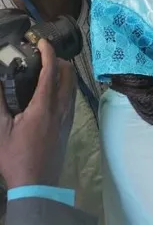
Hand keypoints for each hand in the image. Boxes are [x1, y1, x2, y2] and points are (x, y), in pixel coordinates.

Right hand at [0, 40, 76, 188]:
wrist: (37, 183)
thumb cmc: (16, 157)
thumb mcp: (1, 130)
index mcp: (44, 106)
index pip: (51, 71)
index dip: (48, 52)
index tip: (41, 41)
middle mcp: (61, 107)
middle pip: (68, 74)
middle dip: (58, 59)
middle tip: (42, 54)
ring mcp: (68, 116)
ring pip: (72, 85)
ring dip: (64, 72)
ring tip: (48, 67)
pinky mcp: (69, 124)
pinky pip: (72, 97)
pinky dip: (65, 85)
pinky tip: (53, 89)